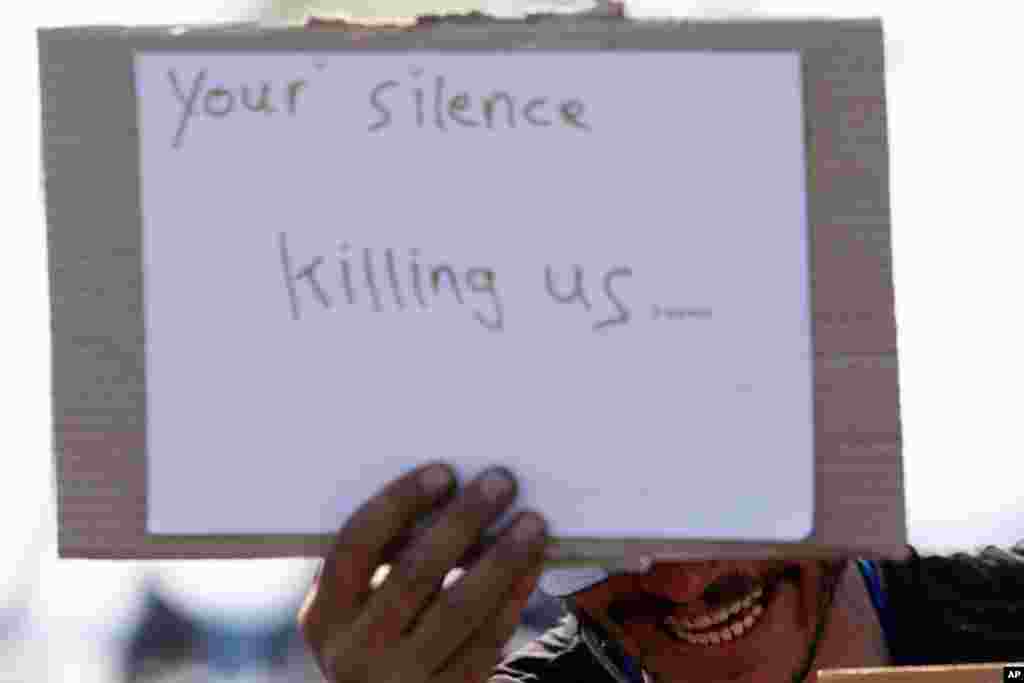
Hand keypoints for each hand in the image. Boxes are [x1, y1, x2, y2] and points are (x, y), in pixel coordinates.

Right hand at [298, 462, 548, 682]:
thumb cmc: (377, 627)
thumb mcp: (358, 603)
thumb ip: (386, 557)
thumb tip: (452, 490)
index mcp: (323, 616)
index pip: (355, 546)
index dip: (398, 504)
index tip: (443, 472)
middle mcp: (354, 652)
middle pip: (413, 573)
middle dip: (462, 521)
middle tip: (499, 482)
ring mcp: (402, 679)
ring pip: (459, 608)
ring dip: (501, 558)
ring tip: (530, 521)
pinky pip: (488, 639)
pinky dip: (514, 594)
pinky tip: (532, 562)